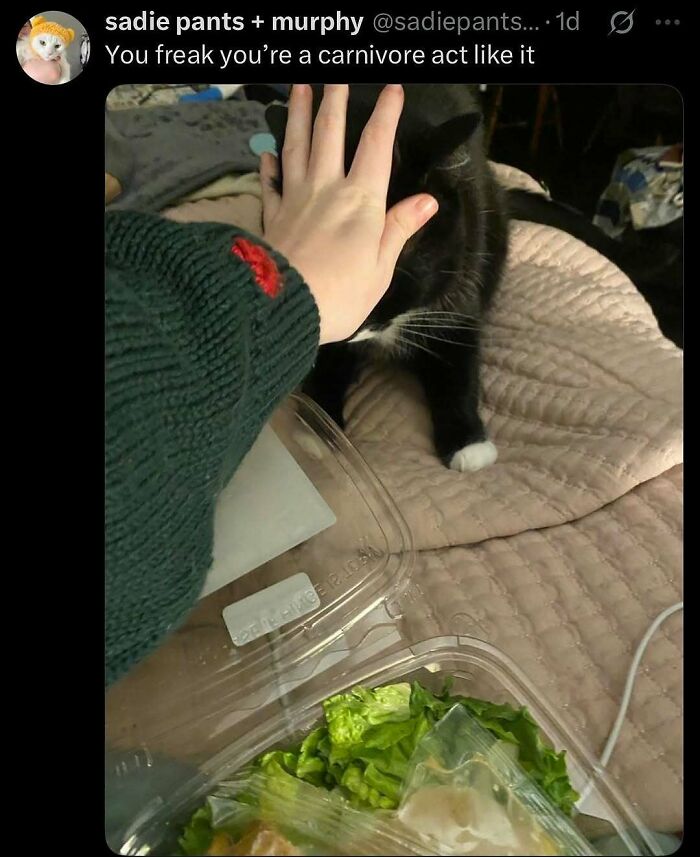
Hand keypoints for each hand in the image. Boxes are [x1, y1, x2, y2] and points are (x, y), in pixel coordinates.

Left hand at [261, 84, 437, 344]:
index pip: (376, 146)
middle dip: (334, 100)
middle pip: (329, 133)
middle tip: (334, 76)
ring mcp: (295, 199)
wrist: (284, 308)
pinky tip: (266, 151)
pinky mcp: (272, 217)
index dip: (386, 115)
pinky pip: (270, 183)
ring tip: (298, 87)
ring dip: (298, 114)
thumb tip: (426, 201)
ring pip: (296, 146)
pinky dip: (269, 164)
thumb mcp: (381, 268)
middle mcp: (326, 189)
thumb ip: (399, 229)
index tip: (392, 89)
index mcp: (361, 201)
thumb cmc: (340, 295)